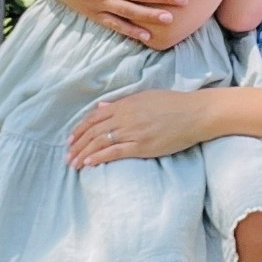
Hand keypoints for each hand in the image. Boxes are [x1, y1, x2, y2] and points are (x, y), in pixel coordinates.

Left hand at [68, 90, 205, 166]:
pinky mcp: (142, 146)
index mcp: (125, 104)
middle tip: (67, 155)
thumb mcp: (145, 97)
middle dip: (77, 145)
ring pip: (100, 143)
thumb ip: (122, 103)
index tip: (70, 139)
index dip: (80, 129)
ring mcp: (133, 132)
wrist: (194, 114)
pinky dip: (99, 157)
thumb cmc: (173, 104)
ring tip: (73, 163)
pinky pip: (115, 152)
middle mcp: (125, 117)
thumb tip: (103, 107)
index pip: (94, 117)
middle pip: (93, 131)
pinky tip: (89, 163)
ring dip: (84, 154)